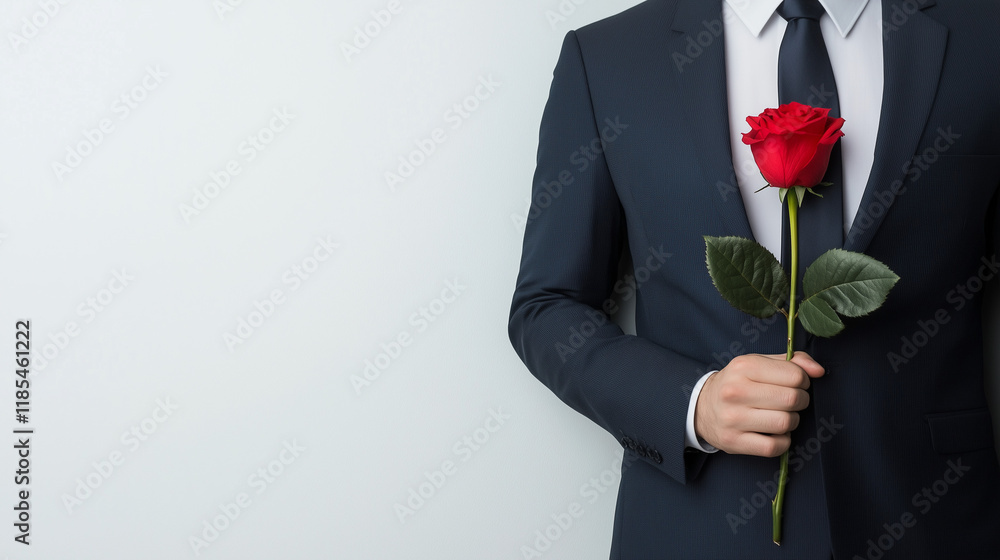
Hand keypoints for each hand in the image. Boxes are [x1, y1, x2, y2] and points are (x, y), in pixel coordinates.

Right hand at [694, 351, 824, 456]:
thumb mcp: (758, 363)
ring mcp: (733, 418)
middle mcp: (735, 391)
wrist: (702, 407)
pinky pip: (774, 446)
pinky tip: (775, 433)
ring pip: (785, 423)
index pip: (794, 375)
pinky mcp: (734, 441)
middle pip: (792, 399)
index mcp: (743, 367)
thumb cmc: (737, 383)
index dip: (803, 380)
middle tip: (791, 401)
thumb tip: (818, 371)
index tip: (795, 384)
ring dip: (792, 421)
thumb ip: (790, 362)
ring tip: (782, 416)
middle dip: (800, 401)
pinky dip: (782, 441)